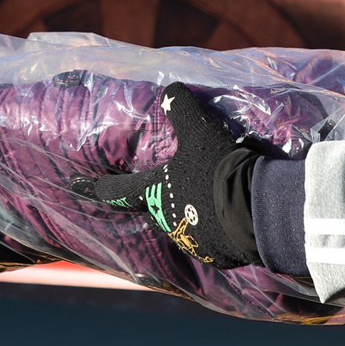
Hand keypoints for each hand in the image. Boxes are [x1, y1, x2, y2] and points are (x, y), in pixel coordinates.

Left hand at [80, 83, 261, 268]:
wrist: (255, 209)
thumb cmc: (218, 167)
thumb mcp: (199, 130)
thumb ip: (181, 108)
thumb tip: (170, 88)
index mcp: (155, 192)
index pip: (120, 190)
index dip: (103, 188)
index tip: (88, 188)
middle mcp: (165, 220)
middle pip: (157, 209)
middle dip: (165, 199)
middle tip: (184, 186)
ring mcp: (190, 242)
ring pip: (185, 227)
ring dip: (195, 215)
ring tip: (216, 201)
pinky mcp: (216, 257)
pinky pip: (214, 242)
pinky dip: (220, 231)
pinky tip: (236, 218)